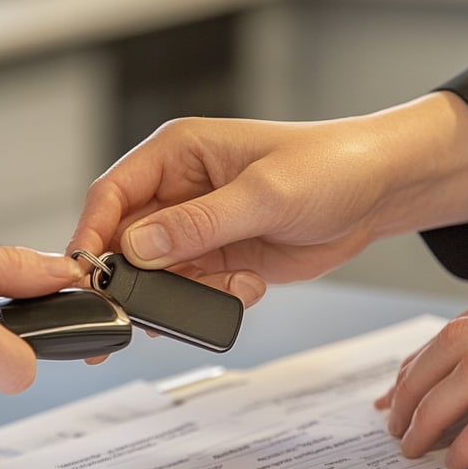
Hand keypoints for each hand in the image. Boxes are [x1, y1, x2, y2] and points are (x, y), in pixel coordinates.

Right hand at [69, 92, 467, 306]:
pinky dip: (214, 301)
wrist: (380, 193)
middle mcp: (180, 191)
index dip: (92, 234)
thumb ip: (199, 223)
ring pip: (159, 275)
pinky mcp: (221, 259)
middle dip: (134, 279)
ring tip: (226, 288)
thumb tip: (137, 248)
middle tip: (140, 313)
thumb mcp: (264, 194)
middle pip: (126, 242)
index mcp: (178, 154)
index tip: (87, 275)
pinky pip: (194, 291)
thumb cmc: (330, 168)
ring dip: (182, 295)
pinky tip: (250, 285)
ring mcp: (200, 229)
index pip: (112, 194)